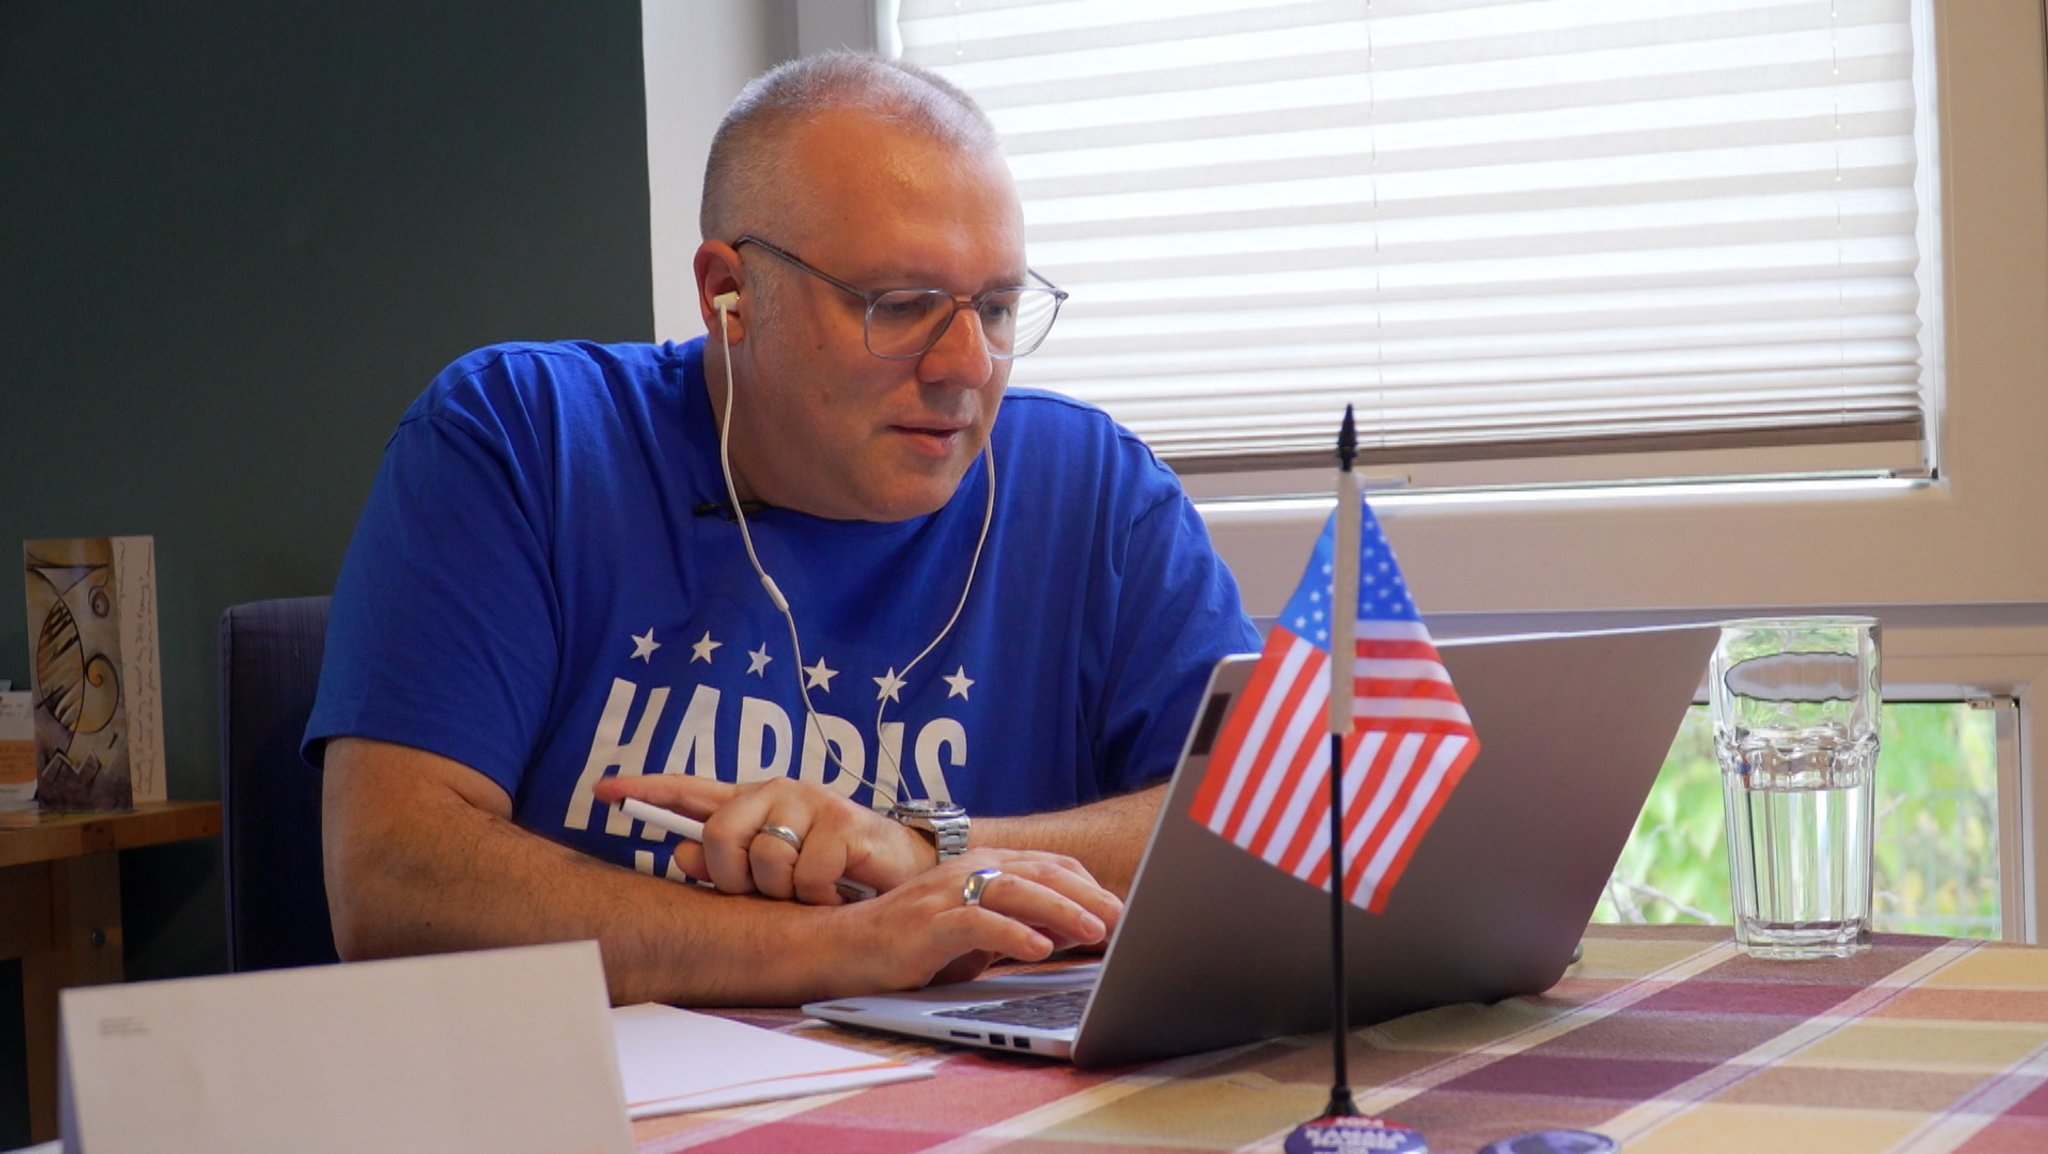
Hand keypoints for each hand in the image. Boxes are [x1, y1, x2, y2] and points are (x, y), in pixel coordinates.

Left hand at [593, 774, 933, 902]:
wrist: (904, 871)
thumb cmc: (833, 873)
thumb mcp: (774, 873)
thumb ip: (725, 865)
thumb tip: (676, 858)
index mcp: (755, 802)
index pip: (692, 791)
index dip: (647, 791)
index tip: (604, 790)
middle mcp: (779, 792)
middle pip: (719, 836)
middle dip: (733, 875)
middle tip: (765, 889)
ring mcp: (812, 803)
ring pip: (765, 861)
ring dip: (784, 891)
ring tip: (808, 889)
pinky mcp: (844, 824)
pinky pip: (807, 875)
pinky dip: (819, 896)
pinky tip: (835, 890)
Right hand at [820, 848, 1122, 992]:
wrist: (845, 949)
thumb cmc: (915, 943)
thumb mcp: (978, 933)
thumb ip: (1021, 924)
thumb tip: (1075, 930)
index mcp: (982, 866)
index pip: (1047, 865)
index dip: (1088, 885)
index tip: (1122, 907)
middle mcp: (967, 870)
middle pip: (1039, 874)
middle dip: (1086, 896)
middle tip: (1123, 917)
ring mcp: (945, 894)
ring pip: (1013, 891)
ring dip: (1059, 911)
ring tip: (1095, 932)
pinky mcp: (927, 923)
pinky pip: (977, 922)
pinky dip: (1012, 934)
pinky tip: (1039, 949)